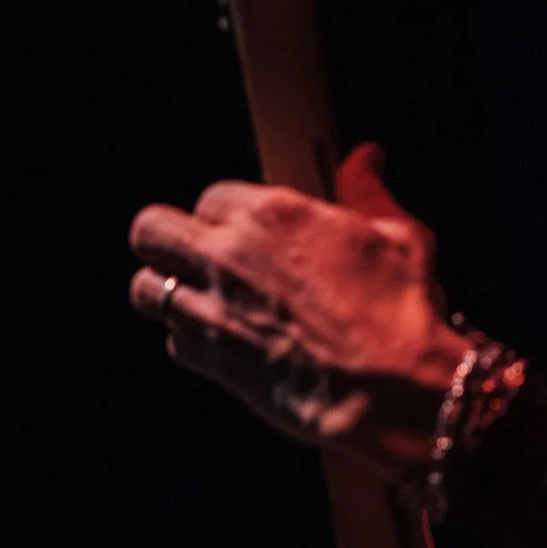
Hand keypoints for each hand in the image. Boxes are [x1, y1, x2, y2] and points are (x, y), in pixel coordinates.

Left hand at [128, 143, 467, 482]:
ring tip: (193, 298)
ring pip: (147, 290)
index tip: (237, 228)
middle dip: (164, 240)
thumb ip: (366, 192)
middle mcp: (230, 258)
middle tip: (185, 254)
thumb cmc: (399, 313)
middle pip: (150, 230)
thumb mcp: (397, 233)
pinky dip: (188, 342)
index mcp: (271, 215)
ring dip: (165, 292)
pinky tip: (218, 341)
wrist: (390, 389)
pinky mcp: (212, 361)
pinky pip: (172, 343)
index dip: (222, 213)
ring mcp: (213, 311)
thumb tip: (365, 159)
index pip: (209, 196)